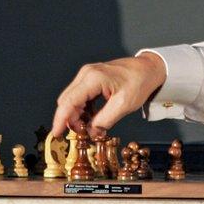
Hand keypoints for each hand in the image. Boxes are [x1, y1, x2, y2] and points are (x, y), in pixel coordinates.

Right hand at [51, 53, 166, 137]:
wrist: (147, 68)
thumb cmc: (139, 82)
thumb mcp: (124, 105)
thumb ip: (105, 121)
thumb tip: (91, 133)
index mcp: (93, 78)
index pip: (68, 102)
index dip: (61, 120)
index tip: (56, 134)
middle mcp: (86, 74)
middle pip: (67, 101)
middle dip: (70, 119)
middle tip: (83, 134)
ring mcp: (87, 75)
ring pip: (71, 99)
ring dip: (76, 115)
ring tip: (90, 127)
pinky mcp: (90, 78)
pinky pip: (79, 96)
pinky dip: (82, 109)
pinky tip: (92, 117)